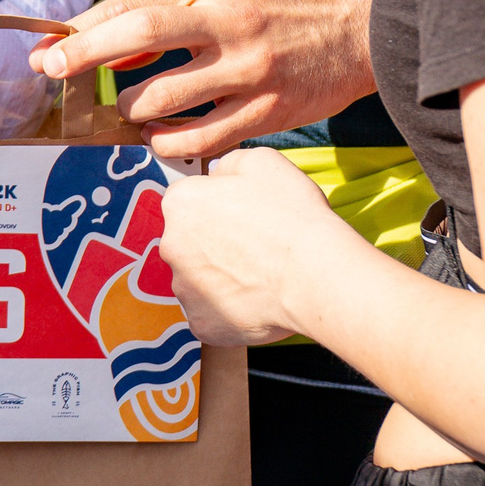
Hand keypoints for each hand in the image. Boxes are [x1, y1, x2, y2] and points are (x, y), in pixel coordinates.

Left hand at [29, 0, 378, 156]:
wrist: (362, 26)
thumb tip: (112, 35)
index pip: (134, 4)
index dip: (84, 29)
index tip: (49, 50)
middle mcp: (229, 21)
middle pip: (140, 37)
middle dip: (87, 58)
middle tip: (58, 75)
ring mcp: (249, 71)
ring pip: (164, 99)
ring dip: (130, 109)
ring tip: (128, 109)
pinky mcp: (267, 113)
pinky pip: (201, 139)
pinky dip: (169, 142)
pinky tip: (159, 137)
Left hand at [161, 147, 346, 344]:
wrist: (312, 273)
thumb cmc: (290, 214)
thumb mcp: (261, 161)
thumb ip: (228, 165)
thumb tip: (217, 175)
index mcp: (181, 203)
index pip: (189, 200)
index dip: (218, 204)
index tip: (242, 213)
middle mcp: (171, 246)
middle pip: (189, 241)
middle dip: (214, 242)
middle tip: (254, 244)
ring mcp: (184, 290)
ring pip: (199, 279)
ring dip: (220, 276)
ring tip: (259, 274)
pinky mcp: (201, 324)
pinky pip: (211, 312)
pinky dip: (230, 308)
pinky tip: (256, 299)